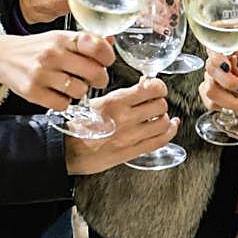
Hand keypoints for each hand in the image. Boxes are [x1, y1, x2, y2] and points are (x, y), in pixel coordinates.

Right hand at [0, 31, 112, 110]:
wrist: (2, 57)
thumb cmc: (36, 48)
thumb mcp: (59, 38)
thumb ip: (85, 41)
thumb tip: (111, 42)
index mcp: (62, 38)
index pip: (97, 46)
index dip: (107, 57)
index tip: (106, 61)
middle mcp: (52, 54)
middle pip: (94, 73)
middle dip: (99, 79)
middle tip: (94, 79)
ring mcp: (42, 73)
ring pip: (80, 91)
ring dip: (80, 91)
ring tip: (71, 85)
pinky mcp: (33, 92)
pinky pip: (63, 104)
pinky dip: (64, 102)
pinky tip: (57, 93)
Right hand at [64, 79, 179, 174]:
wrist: (67, 150)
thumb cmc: (78, 126)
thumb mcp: (96, 102)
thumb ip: (121, 96)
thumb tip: (143, 85)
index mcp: (115, 102)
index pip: (152, 89)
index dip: (158, 86)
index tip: (155, 86)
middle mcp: (125, 119)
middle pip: (160, 104)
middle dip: (158, 101)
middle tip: (153, 102)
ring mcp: (131, 137)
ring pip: (163, 122)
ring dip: (163, 117)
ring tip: (157, 115)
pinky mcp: (133, 152)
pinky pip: (160, 140)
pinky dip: (170, 131)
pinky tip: (170, 126)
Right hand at [198, 46, 237, 112]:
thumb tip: (234, 61)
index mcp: (230, 52)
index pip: (215, 49)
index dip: (217, 58)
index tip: (227, 67)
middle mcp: (217, 64)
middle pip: (211, 69)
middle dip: (228, 82)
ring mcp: (211, 79)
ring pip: (210, 90)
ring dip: (230, 99)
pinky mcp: (210, 94)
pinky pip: (210, 102)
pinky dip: (227, 106)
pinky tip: (237, 104)